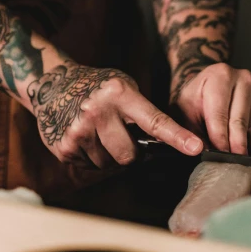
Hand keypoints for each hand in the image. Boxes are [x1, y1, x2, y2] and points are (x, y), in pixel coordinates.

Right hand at [29, 61, 203, 167]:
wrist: (53, 84)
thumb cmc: (97, 87)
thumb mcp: (122, 87)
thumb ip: (141, 111)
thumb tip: (166, 144)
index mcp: (119, 94)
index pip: (154, 121)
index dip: (177, 137)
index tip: (196, 148)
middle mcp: (99, 112)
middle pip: (130, 155)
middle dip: (130, 151)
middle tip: (119, 134)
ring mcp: (79, 131)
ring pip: (110, 164)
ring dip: (109, 154)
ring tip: (98, 132)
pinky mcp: (65, 147)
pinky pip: (91, 167)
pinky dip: (92, 157)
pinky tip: (85, 138)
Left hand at [171, 63, 250, 156]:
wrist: (208, 85)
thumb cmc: (195, 98)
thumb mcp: (183, 111)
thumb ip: (188, 131)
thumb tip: (198, 149)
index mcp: (220, 76)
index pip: (220, 113)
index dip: (219, 138)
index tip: (220, 155)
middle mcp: (243, 79)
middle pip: (240, 121)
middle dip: (235, 147)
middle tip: (232, 164)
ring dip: (249, 149)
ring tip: (242, 165)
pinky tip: (249, 154)